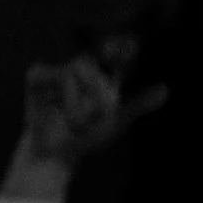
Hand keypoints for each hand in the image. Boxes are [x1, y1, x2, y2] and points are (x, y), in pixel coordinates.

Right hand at [21, 39, 166, 167]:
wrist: (54, 156)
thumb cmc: (86, 141)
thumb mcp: (115, 124)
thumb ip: (137, 105)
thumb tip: (166, 89)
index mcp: (104, 77)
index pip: (114, 50)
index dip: (118, 46)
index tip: (126, 46)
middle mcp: (82, 70)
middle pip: (87, 61)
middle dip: (92, 89)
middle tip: (88, 118)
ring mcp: (57, 72)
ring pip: (70, 70)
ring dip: (73, 101)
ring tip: (72, 120)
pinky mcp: (37, 77)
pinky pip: (44, 72)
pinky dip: (48, 90)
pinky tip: (50, 106)